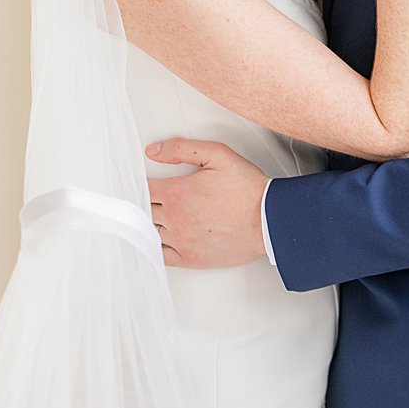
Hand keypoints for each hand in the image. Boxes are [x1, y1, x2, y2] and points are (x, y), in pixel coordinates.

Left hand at [146, 139, 267, 267]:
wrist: (269, 219)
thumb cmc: (248, 188)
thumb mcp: (218, 154)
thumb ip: (182, 149)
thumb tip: (153, 152)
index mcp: (177, 192)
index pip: (142, 188)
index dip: (139, 183)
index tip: (143, 182)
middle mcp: (174, 218)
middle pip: (143, 210)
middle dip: (146, 202)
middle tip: (154, 198)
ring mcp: (180, 240)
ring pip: (150, 231)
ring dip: (152, 222)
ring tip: (161, 215)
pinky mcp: (189, 258)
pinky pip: (159, 254)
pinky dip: (154, 246)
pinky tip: (160, 239)